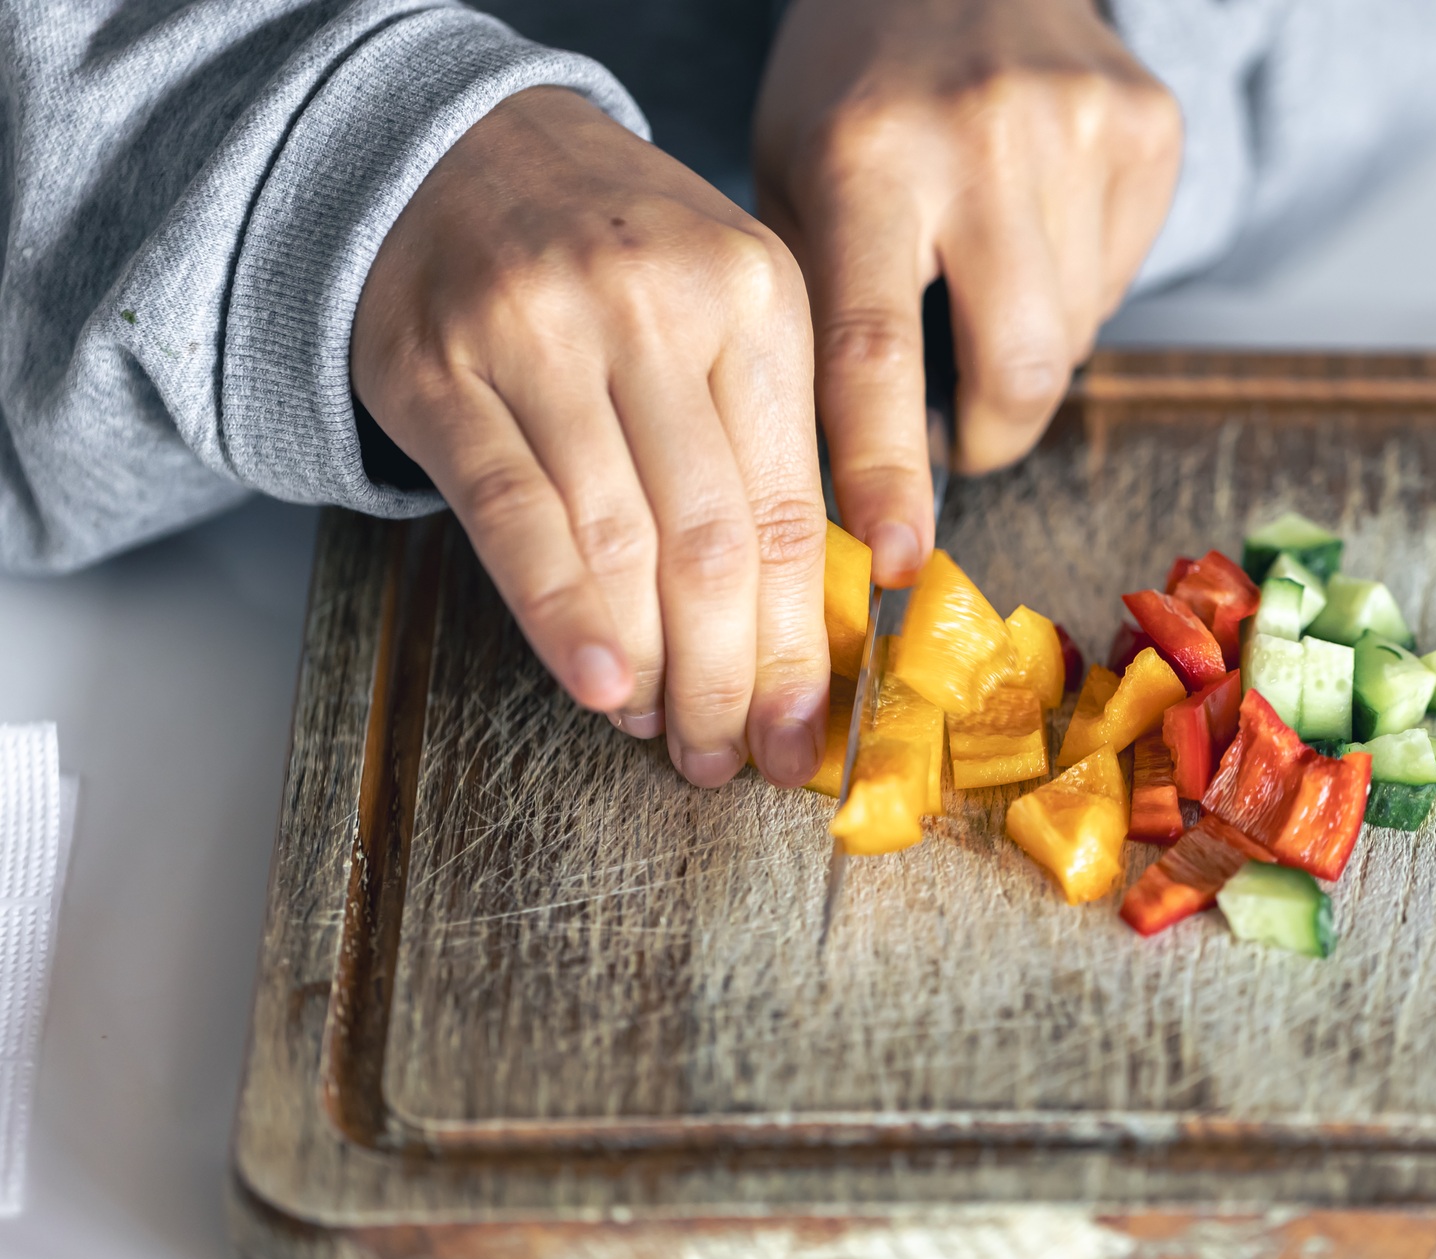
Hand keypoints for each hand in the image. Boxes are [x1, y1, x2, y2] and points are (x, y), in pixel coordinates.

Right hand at [352, 87, 826, 787]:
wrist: (458, 150)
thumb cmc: (619, 259)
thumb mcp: (731, 305)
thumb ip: (778, 436)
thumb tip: (818, 615)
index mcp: (759, 296)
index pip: (791, 509)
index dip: (801, 642)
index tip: (805, 732)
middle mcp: (658, 305)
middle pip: (714, 540)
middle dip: (732, 676)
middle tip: (733, 758)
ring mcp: (543, 330)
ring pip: (619, 539)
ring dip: (652, 663)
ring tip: (669, 732)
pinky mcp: (443, 365)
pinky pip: (516, 514)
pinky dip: (561, 612)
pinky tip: (599, 683)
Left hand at [753, 0, 1181, 585]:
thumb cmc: (854, 91)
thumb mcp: (791, 181)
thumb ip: (814, 318)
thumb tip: (843, 484)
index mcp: (865, 155)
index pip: (875, 346)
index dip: (890, 466)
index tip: (901, 557)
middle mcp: (980, 135)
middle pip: (1021, 364)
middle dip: (997, 436)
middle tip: (967, 440)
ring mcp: (1080, 125)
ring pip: (1076, 334)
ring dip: (1027, 349)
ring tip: (984, 275)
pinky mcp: (1150, 127)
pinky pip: (1118, 280)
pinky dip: (1073, 288)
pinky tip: (1033, 220)